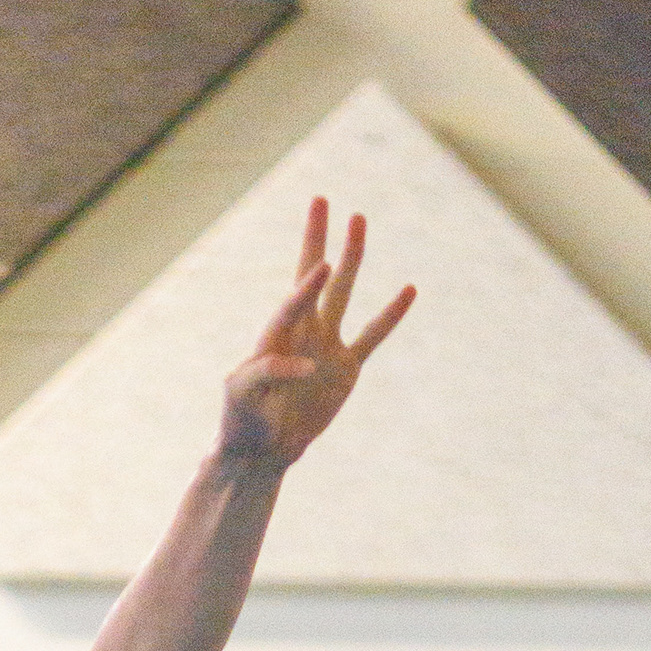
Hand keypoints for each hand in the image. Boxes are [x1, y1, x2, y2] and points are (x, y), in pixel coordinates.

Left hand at [218, 197, 414, 469]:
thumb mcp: (242, 396)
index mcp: (274, 336)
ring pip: (344, 292)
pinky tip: (409, 289)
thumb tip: (306, 366)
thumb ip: (265, 373)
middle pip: (313, 277)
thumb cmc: (241, 421)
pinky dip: (391, 316)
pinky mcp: (345, 368)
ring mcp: (326, 346)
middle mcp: (301, 332)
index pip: (292, 304)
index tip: (323, 265)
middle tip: (321, 201)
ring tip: (358, 220)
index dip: (307, 287)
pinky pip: (373, 336)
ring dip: (352, 257)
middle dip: (316, 239)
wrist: (261, 450)